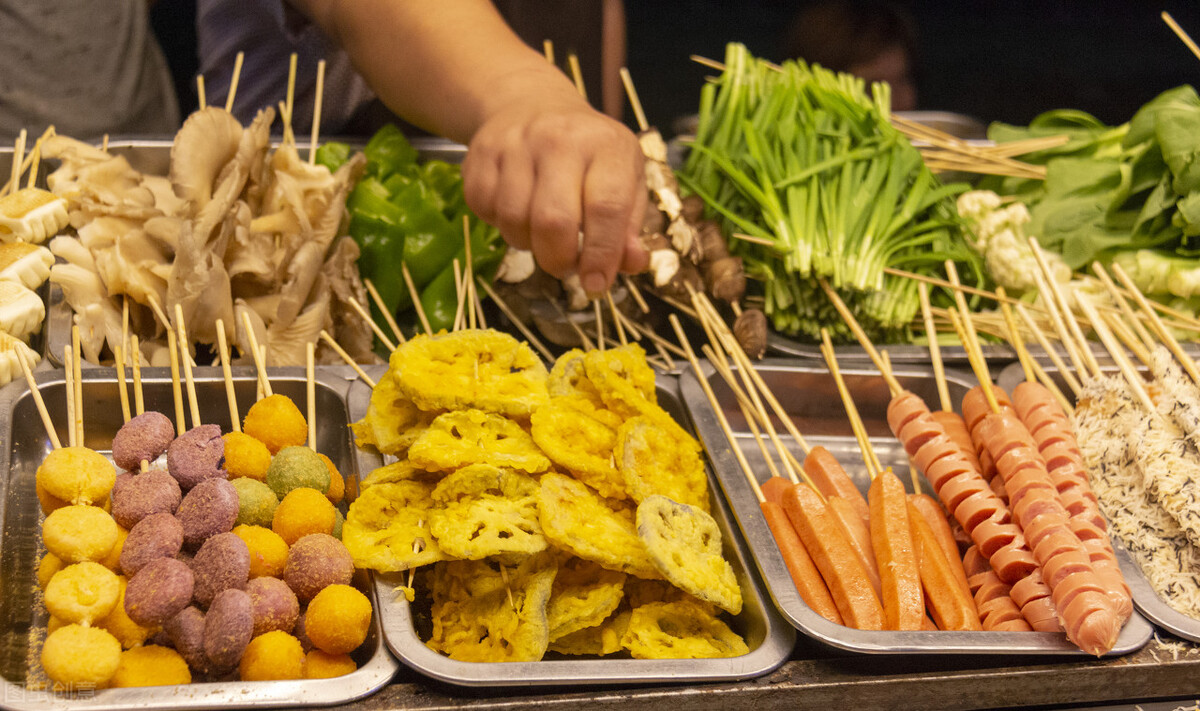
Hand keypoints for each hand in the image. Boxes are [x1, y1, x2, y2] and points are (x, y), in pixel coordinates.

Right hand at [462, 96, 648, 296]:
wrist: (532, 103)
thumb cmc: (589, 153)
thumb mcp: (624, 179)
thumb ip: (629, 226)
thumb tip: (633, 264)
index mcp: (607, 146)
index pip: (606, 209)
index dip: (601, 256)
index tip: (597, 285)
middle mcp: (561, 139)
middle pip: (553, 221)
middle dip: (558, 260)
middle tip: (564, 266)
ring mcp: (516, 143)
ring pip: (513, 220)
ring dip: (527, 244)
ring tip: (541, 233)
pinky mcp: (481, 152)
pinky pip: (483, 209)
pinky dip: (498, 224)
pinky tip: (516, 211)